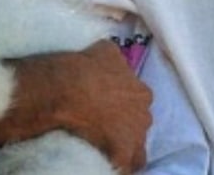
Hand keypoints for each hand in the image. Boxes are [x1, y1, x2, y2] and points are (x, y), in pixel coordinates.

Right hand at [11, 40, 151, 172]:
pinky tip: (108, 165)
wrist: (69, 87)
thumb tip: (113, 59)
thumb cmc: (86, 66)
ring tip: (108, 150)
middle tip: (106, 127)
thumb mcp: (107, 51)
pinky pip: (127, 167)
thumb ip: (117, 60)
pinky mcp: (122, 152)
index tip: (111, 108)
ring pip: (138, 151)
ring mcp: (135, 135)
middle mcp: (144, 114)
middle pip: (138, 124)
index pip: (139, 103)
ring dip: (126, 149)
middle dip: (126, 126)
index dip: (125, 106)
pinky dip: (119, 166)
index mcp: (142, 92)